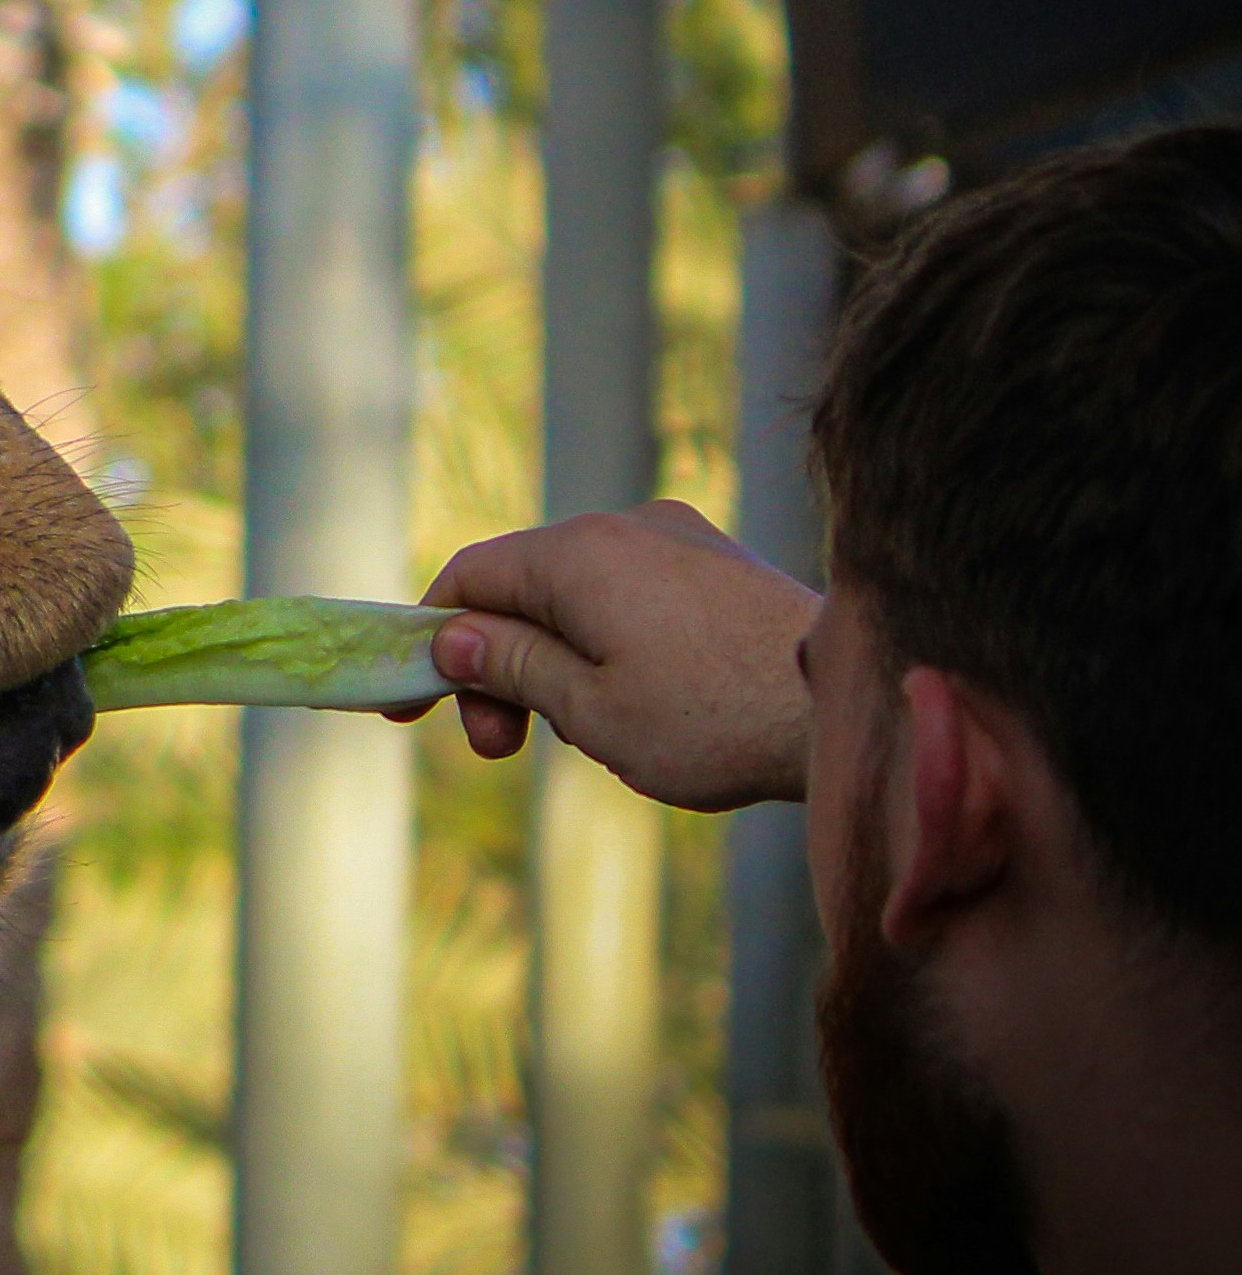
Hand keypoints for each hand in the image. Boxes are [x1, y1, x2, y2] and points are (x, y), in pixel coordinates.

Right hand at [420, 500, 816, 809]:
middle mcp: (626, 526)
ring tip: (587, 735)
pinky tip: (640, 704)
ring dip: (557, 661)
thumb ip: (511, 666)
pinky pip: (635, 596)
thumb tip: (451, 637)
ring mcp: (683, 540)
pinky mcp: (725, 566)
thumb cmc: (717, 718)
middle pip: (524, 587)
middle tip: (503, 748)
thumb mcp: (590, 709)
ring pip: (581, 595)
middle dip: (499, 666)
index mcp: (577, 553)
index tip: (410, 708)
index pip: (468, 577)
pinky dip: (609, 644)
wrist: (863, 701)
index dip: (428, 641)